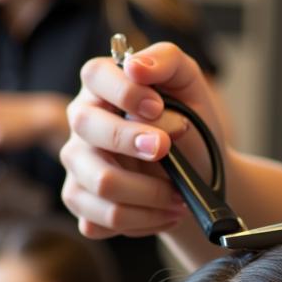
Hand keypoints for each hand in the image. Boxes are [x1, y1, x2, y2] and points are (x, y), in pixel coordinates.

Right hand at [60, 42, 225, 239]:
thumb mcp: (190, 85)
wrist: (203, 176)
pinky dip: (144, 221)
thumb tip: (137, 66)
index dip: (124, 91)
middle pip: (88, 129)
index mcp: (104, 88)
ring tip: (179, 195)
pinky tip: (165, 212)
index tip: (157, 106)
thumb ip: (168, 61)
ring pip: (102, 183)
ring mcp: (79, 166)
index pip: (95, 75)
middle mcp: (83, 125)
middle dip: (133, 142)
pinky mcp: (83, 204)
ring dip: (151, 193)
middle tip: (168, 151)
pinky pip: (102, 220)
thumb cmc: (192, 127)